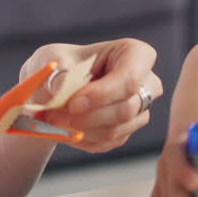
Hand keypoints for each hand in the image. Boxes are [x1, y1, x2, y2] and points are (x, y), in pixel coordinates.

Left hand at [24, 38, 162, 152]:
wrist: (55, 85)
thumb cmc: (61, 63)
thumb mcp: (54, 57)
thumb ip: (59, 72)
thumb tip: (61, 89)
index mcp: (135, 53)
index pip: (130, 78)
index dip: (103, 94)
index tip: (72, 104)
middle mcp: (146, 82)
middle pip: (126, 108)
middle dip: (87, 117)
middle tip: (53, 116)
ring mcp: (139, 109)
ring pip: (115, 130)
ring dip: (79, 129)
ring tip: (51, 120)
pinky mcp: (126, 131)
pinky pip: (106, 143)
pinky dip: (80, 138)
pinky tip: (63, 128)